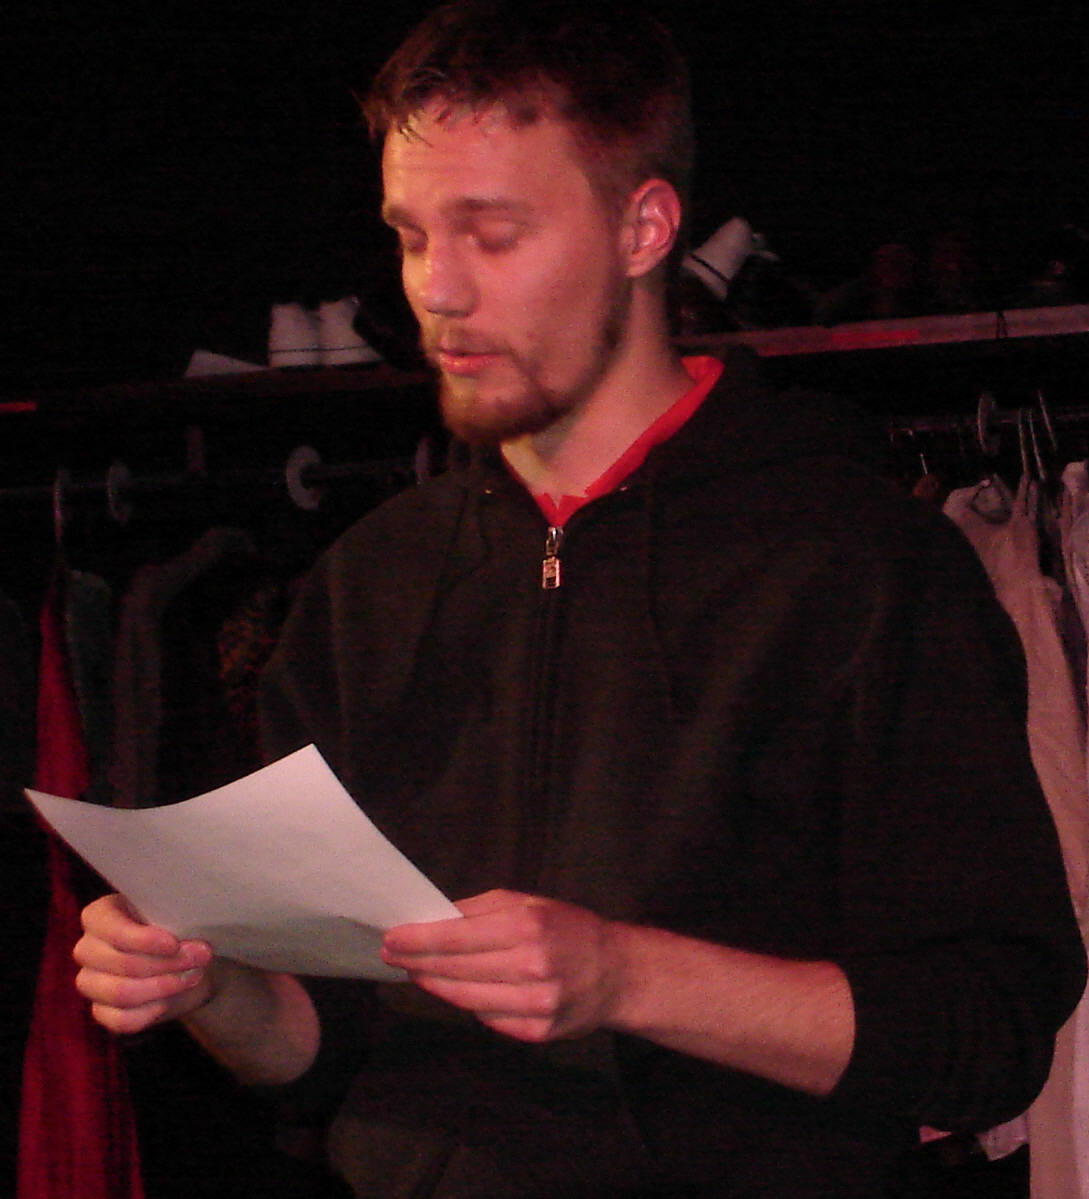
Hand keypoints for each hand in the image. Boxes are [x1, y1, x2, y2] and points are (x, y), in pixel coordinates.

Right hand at [74, 894, 214, 1034]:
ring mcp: (89, 982)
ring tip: (192, 976)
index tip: (174, 944)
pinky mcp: (99, 1011)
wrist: (185, 962)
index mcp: (99, 916)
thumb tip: (190, 938)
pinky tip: (167, 1001)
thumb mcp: (177, 916)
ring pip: (121, 993)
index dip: (144, 940)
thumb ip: (176, 921)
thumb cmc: (176, 929)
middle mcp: (87, 948)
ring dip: (163, 986)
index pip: (112, 930)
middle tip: (199, 957)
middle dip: (166, 963)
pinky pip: (120, 1020)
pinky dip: (150, 1012)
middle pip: (121, 963)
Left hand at [380, 889, 626, 1042]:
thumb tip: (435, 920)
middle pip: (454, 970)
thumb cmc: (567, 929)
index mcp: (527, 927)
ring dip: (436, 985)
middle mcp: (530, 968)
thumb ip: (482, 910)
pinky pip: (488, 1018)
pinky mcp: (536, 1032)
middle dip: (418, 961)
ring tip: (419, 972)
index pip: (455, 937)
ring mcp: (533, 1005)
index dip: (417, 940)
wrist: (616, 972)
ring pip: (465, 999)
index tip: (391, 939)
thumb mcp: (529, 903)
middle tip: (393, 955)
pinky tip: (461, 990)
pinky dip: (470, 1004)